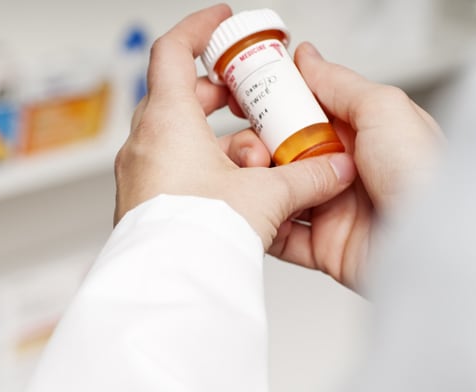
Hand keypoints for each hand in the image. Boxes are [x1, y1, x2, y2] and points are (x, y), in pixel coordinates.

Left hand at [113, 4, 355, 250]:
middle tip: (249, 98)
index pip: (172, 51)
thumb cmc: (195, 237)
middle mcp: (146, 142)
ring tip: (253, 155)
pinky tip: (232, 186)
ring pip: (178, 134)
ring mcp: (141, 172)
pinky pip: (172, 164)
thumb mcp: (262, 197)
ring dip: (216, 137)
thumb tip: (334, 169)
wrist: (167, 286)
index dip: (198, 28)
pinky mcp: (145, 198)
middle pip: (180, 94)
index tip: (221, 21)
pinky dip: (201, 163)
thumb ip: (305, 177)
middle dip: (220, 93)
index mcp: (167, 122)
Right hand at [221, 42, 444, 289]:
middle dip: (258, 146)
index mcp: (357, 136)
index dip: (272, 107)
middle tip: (252, 147)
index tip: (246, 100)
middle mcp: (341, 171)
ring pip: (277, 193)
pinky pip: (283, 236)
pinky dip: (265, 224)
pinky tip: (255, 209)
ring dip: (257, 184)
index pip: (303, 115)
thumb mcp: (384, 110)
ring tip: (252, 176)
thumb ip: (340, 85)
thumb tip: (307, 59)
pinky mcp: (322, 247)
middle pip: (282, 153)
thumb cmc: (423, 174)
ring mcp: (330, 209)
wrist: (428, 242)